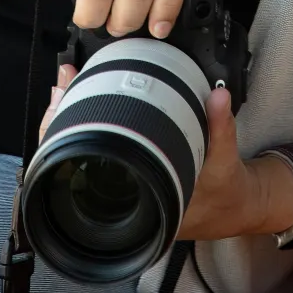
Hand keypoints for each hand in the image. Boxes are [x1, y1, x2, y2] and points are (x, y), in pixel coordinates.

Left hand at [37, 77, 292, 240]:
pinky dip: (88, 129)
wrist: (230, 208)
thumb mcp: (224, 160)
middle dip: (62, 121)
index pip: (86, 176)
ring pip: (81, 158)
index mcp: (142, 201)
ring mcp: (124, 192)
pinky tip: (83, 106)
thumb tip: (217, 97)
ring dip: (71, 122)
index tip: (64, 102)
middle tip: (63, 84)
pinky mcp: (129, 178)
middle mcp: (126, 201)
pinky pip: (98, 154)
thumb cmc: (223, 191)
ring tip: (67, 88)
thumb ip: (220, 126)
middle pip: (73, 163)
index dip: (67, 138)